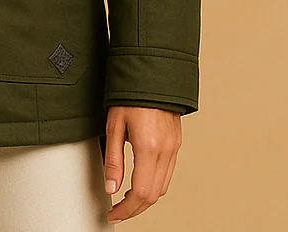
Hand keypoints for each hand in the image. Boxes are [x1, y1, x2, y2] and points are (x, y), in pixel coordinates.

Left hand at [102, 105, 181, 222]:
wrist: (153, 73)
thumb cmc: (130, 94)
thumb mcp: (114, 125)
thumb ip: (113, 159)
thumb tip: (111, 188)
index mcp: (148, 147)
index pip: (140, 193)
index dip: (126, 209)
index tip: (113, 214)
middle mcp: (165, 150)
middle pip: (153, 195)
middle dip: (135, 209)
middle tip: (118, 211)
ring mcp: (174, 147)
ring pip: (163, 187)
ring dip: (145, 198)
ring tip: (126, 199)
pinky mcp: (176, 142)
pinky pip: (168, 173)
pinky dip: (154, 184)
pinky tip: (141, 182)